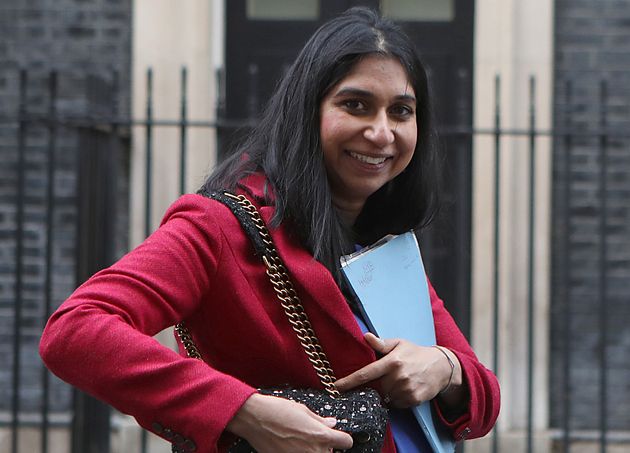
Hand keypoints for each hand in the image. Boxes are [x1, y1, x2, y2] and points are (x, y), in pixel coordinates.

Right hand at [226, 393, 353, 452]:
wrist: (254, 419)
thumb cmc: (277, 410)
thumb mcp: (303, 410)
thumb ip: (320, 421)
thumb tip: (331, 424)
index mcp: (321, 435)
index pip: (346, 442)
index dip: (342, 438)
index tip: (337, 436)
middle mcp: (314, 451)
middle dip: (325, 446)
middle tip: (311, 437)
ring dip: (312, 451)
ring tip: (299, 442)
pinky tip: (290, 446)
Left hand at [334, 333, 461, 408]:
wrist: (441, 367)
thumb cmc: (416, 353)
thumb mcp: (399, 344)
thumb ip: (381, 344)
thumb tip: (365, 336)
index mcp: (392, 361)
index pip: (365, 373)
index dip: (349, 381)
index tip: (336, 386)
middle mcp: (398, 376)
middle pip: (375, 388)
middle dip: (375, 386)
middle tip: (385, 379)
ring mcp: (406, 389)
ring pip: (385, 397)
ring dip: (387, 392)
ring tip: (397, 382)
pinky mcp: (413, 400)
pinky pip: (397, 404)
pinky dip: (397, 399)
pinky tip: (404, 388)